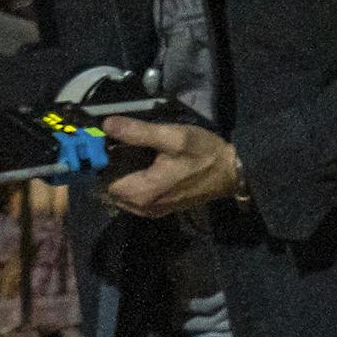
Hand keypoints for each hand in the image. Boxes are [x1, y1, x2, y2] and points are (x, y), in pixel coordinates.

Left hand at [102, 118, 246, 219]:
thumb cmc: (205, 154)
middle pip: (111, 186)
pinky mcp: (160, 210)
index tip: (111, 143)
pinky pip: (135, 198)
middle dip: (114, 168)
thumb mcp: (175, 137)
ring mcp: (151, 211)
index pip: (104, 178)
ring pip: (122, 193)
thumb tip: (107, 125)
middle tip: (127, 147)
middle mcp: (142, 207)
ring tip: (138, 157)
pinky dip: (135, 183)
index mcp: (142, 192)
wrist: (232, 173)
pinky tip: (148, 169)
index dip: (104, 160)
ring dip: (124, 176)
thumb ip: (139, 132)